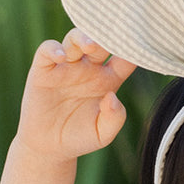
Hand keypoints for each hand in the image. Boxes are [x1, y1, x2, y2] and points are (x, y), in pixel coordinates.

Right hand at [15, 29, 135, 161]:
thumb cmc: (79, 137)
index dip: (132, 50)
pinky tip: (60, 57)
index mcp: (108, 80)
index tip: (140, 47)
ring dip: (83, 37)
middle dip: (107, 36)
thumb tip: (112, 96)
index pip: (124, 59)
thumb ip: (114, 118)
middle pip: (101, 43)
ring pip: (75, 40)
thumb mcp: (103, 134)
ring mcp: (66, 66)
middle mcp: (89, 68)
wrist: (49, 147)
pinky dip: (53, 49)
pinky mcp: (44, 69)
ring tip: (90, 45)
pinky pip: (48, 50)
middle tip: (114, 37)